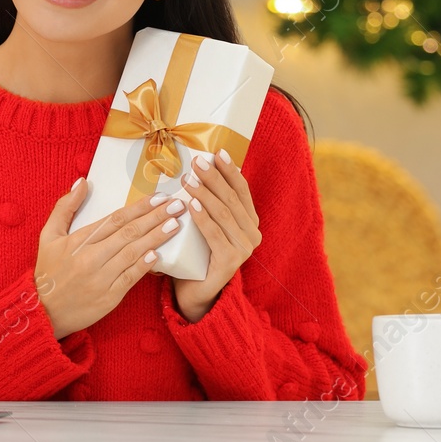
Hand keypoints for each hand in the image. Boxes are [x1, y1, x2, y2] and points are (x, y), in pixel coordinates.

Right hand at [34, 177, 189, 338]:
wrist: (43, 312)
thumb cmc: (48, 271)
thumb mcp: (48, 236)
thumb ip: (65, 207)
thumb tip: (83, 181)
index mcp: (78, 241)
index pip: (114, 219)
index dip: (138, 207)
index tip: (158, 197)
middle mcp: (91, 258)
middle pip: (128, 233)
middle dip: (155, 217)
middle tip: (177, 206)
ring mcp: (101, 278)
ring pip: (132, 253)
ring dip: (155, 238)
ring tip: (175, 225)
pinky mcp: (109, 298)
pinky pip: (130, 278)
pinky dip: (143, 266)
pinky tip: (158, 254)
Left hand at [171, 149, 260, 322]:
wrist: (194, 289)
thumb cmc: (198, 251)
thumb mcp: (206, 221)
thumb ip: (209, 200)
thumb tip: (199, 166)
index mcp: (249, 220)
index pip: (241, 189)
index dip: (229, 170)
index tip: (216, 152)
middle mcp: (252, 233)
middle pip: (231, 198)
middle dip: (213, 177)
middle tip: (196, 162)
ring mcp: (244, 248)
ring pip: (223, 213)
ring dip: (205, 193)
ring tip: (188, 179)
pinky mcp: (231, 262)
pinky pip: (214, 234)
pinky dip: (202, 217)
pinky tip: (190, 204)